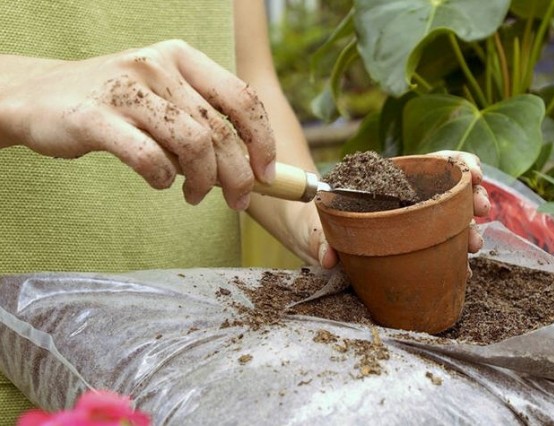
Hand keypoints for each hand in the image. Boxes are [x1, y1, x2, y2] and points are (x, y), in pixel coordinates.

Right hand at [0, 40, 274, 209]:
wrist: (40, 98)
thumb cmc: (117, 106)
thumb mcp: (166, 97)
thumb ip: (205, 121)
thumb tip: (253, 167)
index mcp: (183, 58)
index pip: (242, 99)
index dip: (263, 141)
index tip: (268, 174)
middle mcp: (158, 66)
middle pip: (221, 130)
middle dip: (238, 175)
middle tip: (237, 199)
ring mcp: (126, 89)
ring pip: (193, 144)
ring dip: (203, 181)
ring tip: (196, 196)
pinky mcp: (95, 117)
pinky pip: (149, 158)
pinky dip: (162, 178)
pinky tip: (159, 183)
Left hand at [308, 151, 491, 268]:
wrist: (312, 243)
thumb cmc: (314, 224)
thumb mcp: (313, 228)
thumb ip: (318, 239)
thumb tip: (327, 257)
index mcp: (390, 181)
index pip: (432, 163)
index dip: (458, 164)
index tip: (474, 173)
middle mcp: (408, 199)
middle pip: (450, 190)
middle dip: (473, 196)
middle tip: (482, 209)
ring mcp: (414, 224)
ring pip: (452, 220)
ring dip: (470, 229)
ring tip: (474, 244)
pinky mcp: (415, 249)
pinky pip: (442, 248)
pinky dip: (457, 255)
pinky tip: (465, 268)